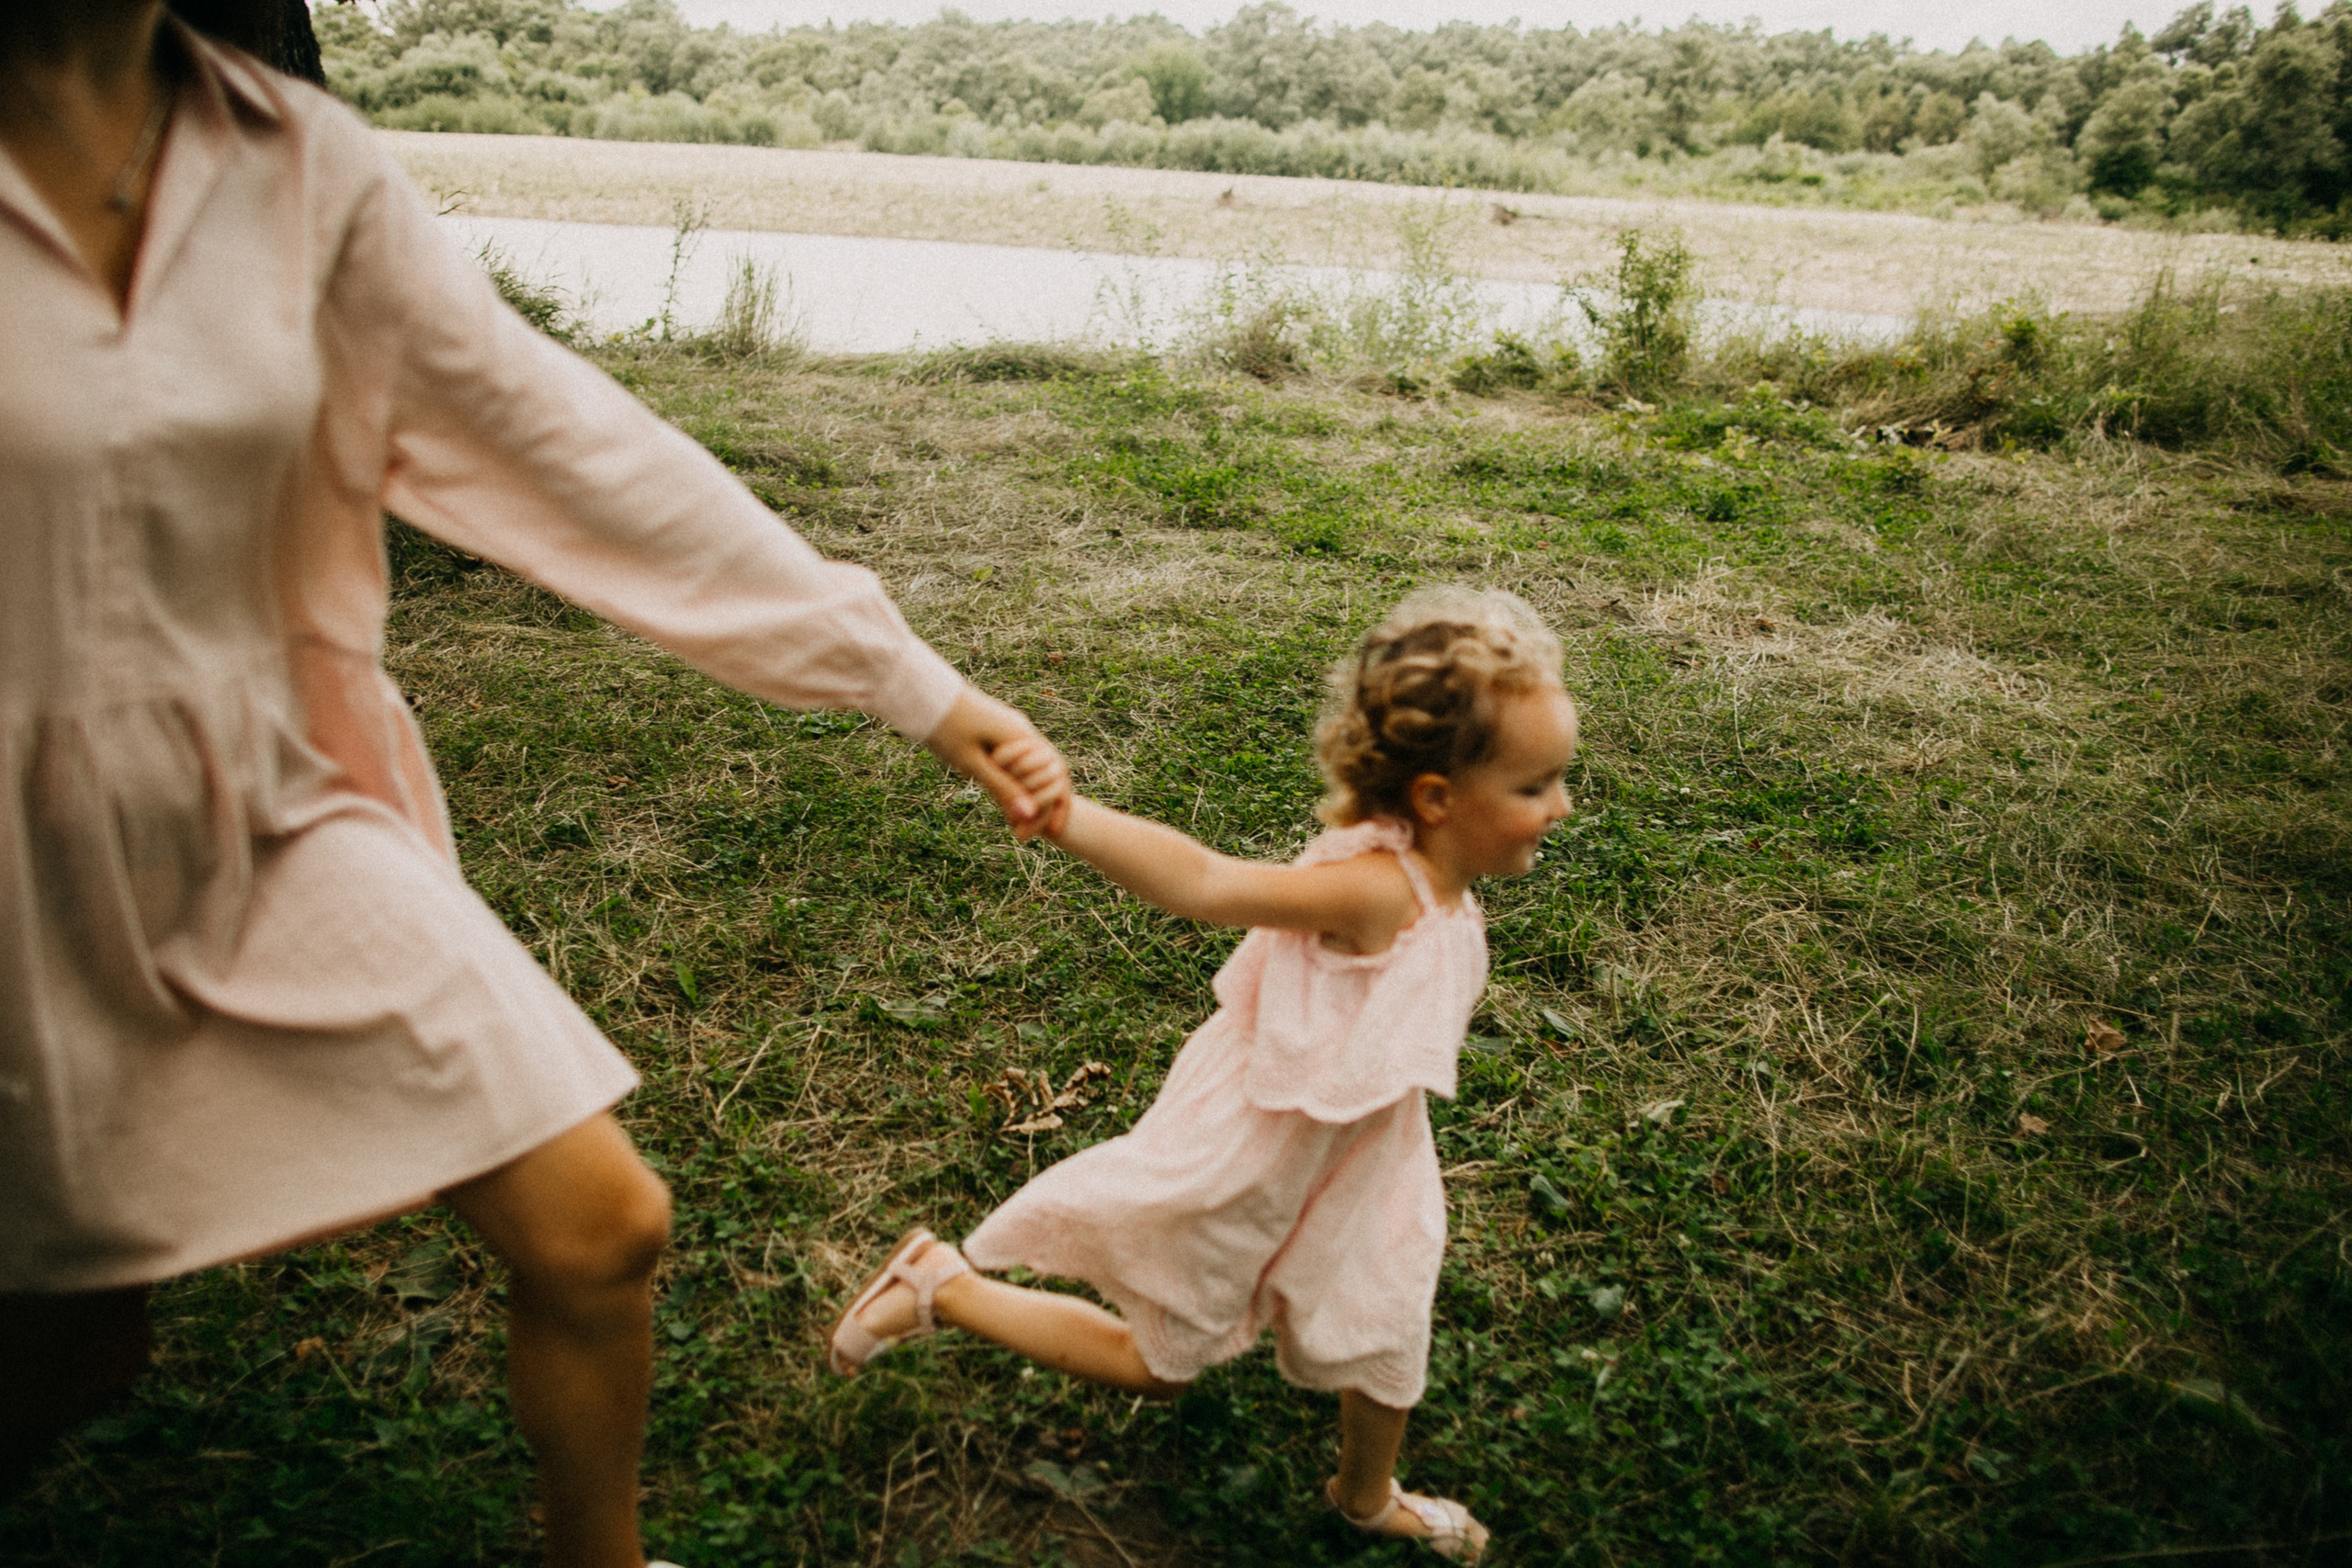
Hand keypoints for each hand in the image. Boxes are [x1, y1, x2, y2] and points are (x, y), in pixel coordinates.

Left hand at [925, 688, 1071, 839]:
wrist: (923, 694)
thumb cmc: (944, 726)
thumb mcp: (972, 763)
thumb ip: (1003, 788)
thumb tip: (1029, 815)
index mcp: (1022, 736)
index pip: (1053, 779)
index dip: (1045, 812)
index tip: (1033, 838)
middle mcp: (1023, 730)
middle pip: (1045, 775)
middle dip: (1038, 808)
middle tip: (1022, 837)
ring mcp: (1012, 728)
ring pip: (1030, 770)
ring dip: (1024, 797)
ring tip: (1011, 824)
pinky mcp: (998, 729)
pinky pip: (1015, 762)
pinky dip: (1012, 783)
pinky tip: (1001, 801)